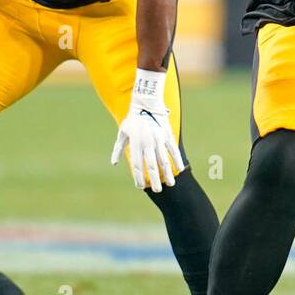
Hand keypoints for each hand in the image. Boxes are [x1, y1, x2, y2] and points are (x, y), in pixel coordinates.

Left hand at [111, 69, 184, 190]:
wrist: (146, 103)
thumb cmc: (133, 119)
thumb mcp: (122, 132)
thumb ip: (118, 148)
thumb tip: (114, 163)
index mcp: (135, 143)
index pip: (136, 164)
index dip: (138, 177)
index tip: (140, 186)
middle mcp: (147, 143)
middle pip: (151, 165)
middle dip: (154, 180)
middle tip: (158, 191)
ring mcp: (159, 139)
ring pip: (164, 160)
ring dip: (167, 173)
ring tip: (170, 184)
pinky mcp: (168, 135)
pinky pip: (173, 150)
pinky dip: (177, 160)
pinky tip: (179, 169)